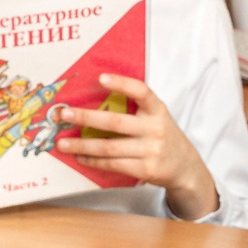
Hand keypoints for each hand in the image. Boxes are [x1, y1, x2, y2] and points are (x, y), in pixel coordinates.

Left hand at [53, 74, 218, 220]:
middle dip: (86, 118)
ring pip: (109, 147)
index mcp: (157, 110)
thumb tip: (95, 101)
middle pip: (115, 122)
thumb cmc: (163, 137)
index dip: (122, 84)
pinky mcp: (145, 170)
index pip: (141, 91)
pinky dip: (93, 160)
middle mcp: (155, 128)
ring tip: (62, 143)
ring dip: (82, 145)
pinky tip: (80, 156)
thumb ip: (135, 109)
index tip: (101, 78)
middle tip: (63, 115)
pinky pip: (113, 164)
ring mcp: (151, 150)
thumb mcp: (157, 117)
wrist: (185, 168)